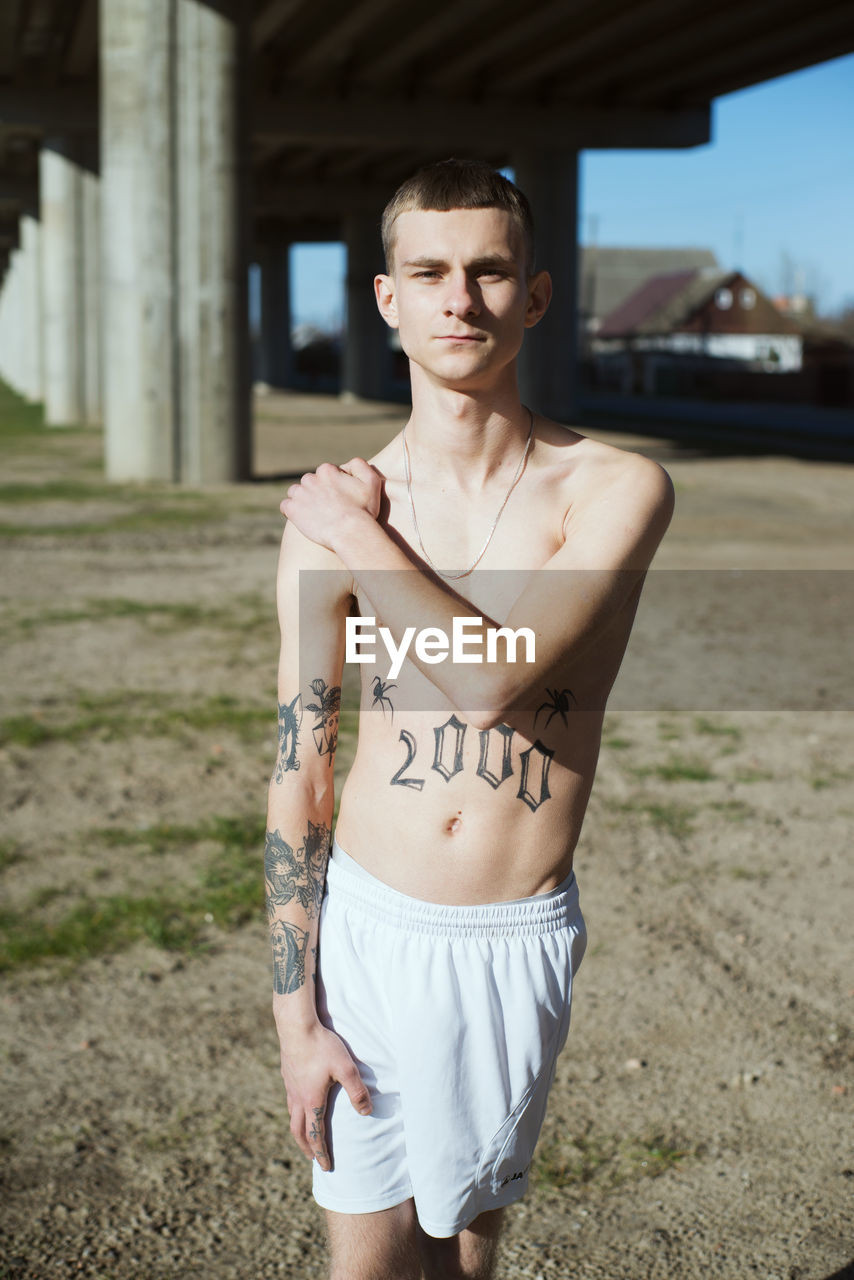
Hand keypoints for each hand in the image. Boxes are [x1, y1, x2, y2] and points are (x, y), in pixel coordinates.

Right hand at [274, 1013, 371, 1171]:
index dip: (321, 1153)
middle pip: (298, 1131)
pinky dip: (295, 1113)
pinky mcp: (287, 1074)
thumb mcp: (346, 1068)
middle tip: (313, 1158)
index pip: (315, 1134)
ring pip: (292, 1116)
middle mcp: (297, 1098)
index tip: (326, 1166)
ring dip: (299, 1131)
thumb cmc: (322, 1046)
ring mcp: (290, 1086)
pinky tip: (301, 1104)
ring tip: (305, 1135)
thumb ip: (357, 1091)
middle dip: (306, 1148)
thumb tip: (367, 1113)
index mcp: (312, 1101)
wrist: (296, 1025)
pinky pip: (289, 1101)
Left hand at [280, 457, 382, 552]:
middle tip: (327, 506)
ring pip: (296, 492)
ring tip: (314, 512)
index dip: (333, 485)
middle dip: (316, 491)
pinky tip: (301, 517)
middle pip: (310, 482)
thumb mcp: (371, 481)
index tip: (339, 497)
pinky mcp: (292, 509)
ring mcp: (300, 494)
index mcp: (327, 470)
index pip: (325, 473)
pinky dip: (291, 510)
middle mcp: (310, 479)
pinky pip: (285, 506)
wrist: (351, 532)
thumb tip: (345, 465)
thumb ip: (359, 465)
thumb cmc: (364, 509)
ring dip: (303, 499)